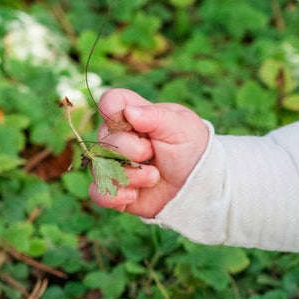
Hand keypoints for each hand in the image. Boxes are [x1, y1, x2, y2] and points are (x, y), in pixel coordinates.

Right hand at [88, 88, 209, 218]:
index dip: (113, 110)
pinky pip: (97, 194)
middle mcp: (120, 138)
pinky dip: (114, 196)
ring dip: (129, 175)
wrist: (201, 184)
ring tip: (154, 177)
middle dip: (131, 149)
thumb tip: (129, 112)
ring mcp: (115, 164)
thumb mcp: (181, 126)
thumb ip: (155, 116)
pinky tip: (133, 195)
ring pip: (100, 167)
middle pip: (104, 138)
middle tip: (152, 154)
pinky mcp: (117, 190)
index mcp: (135, 116)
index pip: (110, 102)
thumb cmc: (191, 148)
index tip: (134, 123)